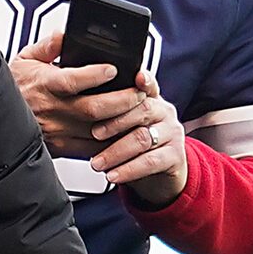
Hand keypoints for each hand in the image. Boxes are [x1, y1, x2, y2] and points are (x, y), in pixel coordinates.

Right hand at [9, 30, 142, 159]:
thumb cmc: (11, 90)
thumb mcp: (23, 61)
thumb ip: (47, 46)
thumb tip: (65, 34)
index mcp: (44, 85)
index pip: (73, 80)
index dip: (96, 75)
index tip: (114, 68)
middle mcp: (51, 110)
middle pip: (94, 108)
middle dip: (123, 100)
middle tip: (140, 91)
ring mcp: (56, 132)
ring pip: (97, 131)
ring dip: (123, 122)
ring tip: (140, 110)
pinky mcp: (60, 148)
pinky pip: (92, 148)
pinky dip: (112, 141)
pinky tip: (124, 132)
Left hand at [85, 68, 189, 208]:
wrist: (158, 175)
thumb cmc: (132, 146)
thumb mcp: (120, 126)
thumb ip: (106, 113)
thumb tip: (78, 106)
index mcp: (151, 100)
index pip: (147, 86)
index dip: (143, 81)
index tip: (136, 78)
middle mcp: (164, 113)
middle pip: (143, 110)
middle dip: (115, 122)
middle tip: (94, 134)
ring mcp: (172, 133)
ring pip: (143, 138)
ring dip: (116, 152)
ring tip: (96, 162)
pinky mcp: (174, 156)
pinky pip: (150, 161)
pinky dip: (128, 170)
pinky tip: (113, 175)